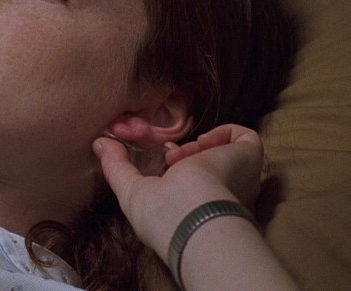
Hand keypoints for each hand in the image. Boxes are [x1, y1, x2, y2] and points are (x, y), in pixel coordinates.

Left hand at [92, 124, 263, 260]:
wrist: (194, 214)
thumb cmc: (163, 216)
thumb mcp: (131, 190)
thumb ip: (116, 167)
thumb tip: (99, 143)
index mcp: (196, 206)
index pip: (188, 176)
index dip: (169, 160)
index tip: (155, 156)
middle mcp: (221, 194)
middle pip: (204, 161)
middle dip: (181, 151)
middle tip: (166, 152)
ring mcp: (238, 177)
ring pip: (222, 150)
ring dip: (197, 146)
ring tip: (183, 156)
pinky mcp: (251, 159)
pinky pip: (244, 137)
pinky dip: (223, 133)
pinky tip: (204, 144)